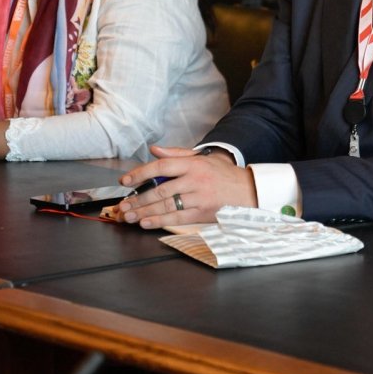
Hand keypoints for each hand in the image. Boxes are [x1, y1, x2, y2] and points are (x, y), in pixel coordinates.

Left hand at [117, 144, 256, 228]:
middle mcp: (195, 179)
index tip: (125, 181)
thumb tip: (154, 150)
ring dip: (144, 212)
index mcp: (194, 164)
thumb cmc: (225, 175)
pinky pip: (176, 218)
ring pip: (166, 205)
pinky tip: (146, 223)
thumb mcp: (204, 158)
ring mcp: (199, 197)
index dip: (141, 174)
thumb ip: (177, 154)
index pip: (161, 167)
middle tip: (123, 205)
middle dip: (138, 199)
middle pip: (160, 190)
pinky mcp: (203, 213)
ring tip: (129, 216)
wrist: (249, 191)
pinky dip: (159, 221)